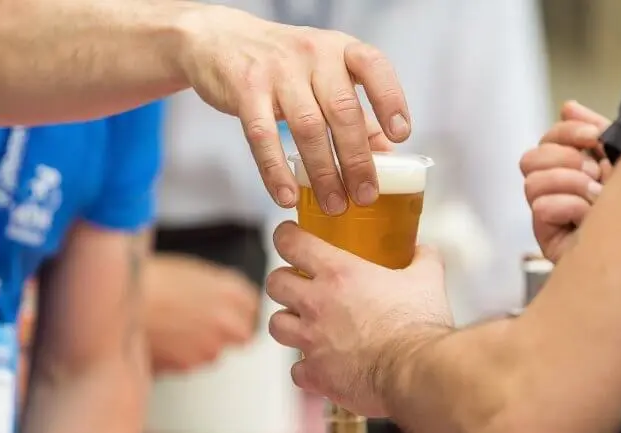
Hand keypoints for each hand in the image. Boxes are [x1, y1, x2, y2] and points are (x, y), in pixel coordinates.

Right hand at [144, 253, 259, 372]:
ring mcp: (210, 347)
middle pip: (242, 333)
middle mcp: (229, 322)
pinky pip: (189, 363)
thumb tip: (219, 298)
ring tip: (170, 326)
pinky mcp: (188, 365)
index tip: (228, 310)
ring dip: (198, 344)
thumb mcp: (192, 271)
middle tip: (199, 322)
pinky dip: (177, 355)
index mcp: (233, 292)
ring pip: (213, 350)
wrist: (118, 300)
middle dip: (225, 330)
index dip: (238, 308)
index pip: (252, 307)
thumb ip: (216, 288)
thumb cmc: (148, 280)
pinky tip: (160, 337)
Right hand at [177, 6, 408, 214]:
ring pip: (307, 127)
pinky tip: (286, 196)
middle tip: (366, 196)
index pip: (374, 67)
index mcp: (340, 49)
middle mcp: (313, 55)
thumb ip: (355, 110)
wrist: (221, 39)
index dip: (390, 100)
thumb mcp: (324, 75)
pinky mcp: (246, 89)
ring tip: (334, 205)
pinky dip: (276, 171)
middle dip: (356, 159)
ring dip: (323, 172)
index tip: (400, 136)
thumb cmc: (285, 65)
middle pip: (342, 110)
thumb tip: (387, 154)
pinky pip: (263, 136)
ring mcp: (278, 71)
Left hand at [265, 222, 452, 416]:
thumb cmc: (419, 325)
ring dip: (289, 322)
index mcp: (339, 273)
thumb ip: (423, 259)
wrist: (416, 372)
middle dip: (284, 282)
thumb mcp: (427, 279)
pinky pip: (296, 369)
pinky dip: (307, 367)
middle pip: (275, 283)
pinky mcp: (317, 374)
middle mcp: (317, 304)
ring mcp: (312, 341)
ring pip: (276, 325)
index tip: (289, 237)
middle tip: (299, 285)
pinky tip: (323, 364)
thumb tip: (424, 251)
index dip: (286, 236)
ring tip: (305, 324)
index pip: (291, 243)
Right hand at [520, 101, 612, 262]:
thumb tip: (568, 106)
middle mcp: (554, 189)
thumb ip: (596, 131)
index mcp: (570, 167)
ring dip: (570, 183)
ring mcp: (548, 214)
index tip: (595, 137)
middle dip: (565, 159)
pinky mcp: (547, 237)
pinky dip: (570, 206)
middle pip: (530, 159)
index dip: (566, 133)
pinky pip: (541, 208)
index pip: (549, 140)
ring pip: (532, 182)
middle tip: (595, 172)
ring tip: (597, 195)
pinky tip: (590, 217)